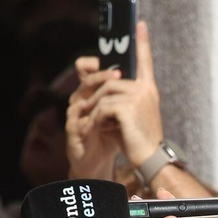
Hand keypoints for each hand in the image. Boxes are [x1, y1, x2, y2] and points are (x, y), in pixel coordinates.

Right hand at [66, 59, 122, 180]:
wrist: (98, 159)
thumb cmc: (110, 134)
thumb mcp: (121, 112)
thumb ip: (128, 96)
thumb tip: (144, 74)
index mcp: (92, 93)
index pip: (89, 71)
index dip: (97, 62)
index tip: (116, 58)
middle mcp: (81, 99)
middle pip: (86, 81)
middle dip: (101, 76)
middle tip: (118, 75)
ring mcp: (74, 114)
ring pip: (80, 99)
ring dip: (96, 97)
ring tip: (110, 96)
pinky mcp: (73, 130)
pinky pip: (79, 122)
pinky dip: (91, 120)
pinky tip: (102, 120)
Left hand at [69, 21, 164, 172]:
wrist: (150, 158)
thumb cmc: (139, 141)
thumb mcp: (131, 115)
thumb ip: (119, 100)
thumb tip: (100, 92)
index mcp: (149, 90)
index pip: (145, 61)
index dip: (142, 42)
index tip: (139, 23)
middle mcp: (145, 90)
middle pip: (112, 79)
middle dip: (95, 92)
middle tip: (84, 105)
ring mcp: (137, 97)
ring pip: (105, 92)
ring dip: (94, 107)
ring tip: (92, 122)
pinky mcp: (127, 107)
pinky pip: (102, 105)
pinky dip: (95, 117)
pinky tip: (96, 128)